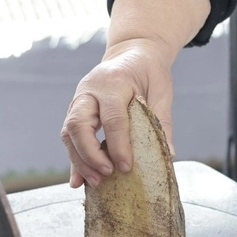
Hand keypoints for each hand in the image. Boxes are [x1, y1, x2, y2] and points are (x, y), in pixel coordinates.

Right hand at [61, 37, 175, 187]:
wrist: (132, 52)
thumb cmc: (149, 71)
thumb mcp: (161, 90)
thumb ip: (162, 121)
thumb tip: (167, 155)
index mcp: (113, 82)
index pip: (112, 118)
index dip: (118, 145)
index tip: (126, 167)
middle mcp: (89, 90)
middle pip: (79, 125)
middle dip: (90, 155)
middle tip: (106, 175)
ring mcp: (78, 100)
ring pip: (68, 132)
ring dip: (79, 161)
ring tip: (95, 183)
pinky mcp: (75, 111)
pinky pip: (70, 137)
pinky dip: (74, 159)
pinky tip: (78, 181)